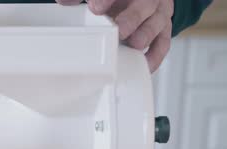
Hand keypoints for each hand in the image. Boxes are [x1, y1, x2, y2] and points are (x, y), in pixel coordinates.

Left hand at [57, 0, 173, 71]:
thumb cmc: (118, 0)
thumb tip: (63, 2)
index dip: (108, 0)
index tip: (95, 7)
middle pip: (145, 4)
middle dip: (132, 17)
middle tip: (119, 29)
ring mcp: (157, 14)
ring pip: (156, 22)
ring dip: (145, 34)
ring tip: (134, 44)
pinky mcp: (163, 31)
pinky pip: (163, 44)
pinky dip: (155, 55)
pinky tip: (144, 64)